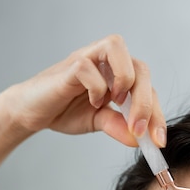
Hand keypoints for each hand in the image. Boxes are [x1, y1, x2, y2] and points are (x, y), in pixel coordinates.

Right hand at [2, 35, 165, 147]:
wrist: (32, 112)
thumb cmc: (65, 111)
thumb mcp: (99, 122)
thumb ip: (119, 127)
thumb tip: (140, 140)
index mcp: (119, 75)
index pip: (148, 89)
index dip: (157, 115)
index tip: (158, 142)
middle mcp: (107, 61)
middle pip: (140, 68)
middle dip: (145, 102)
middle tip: (139, 130)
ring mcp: (89, 58)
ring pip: (117, 48)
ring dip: (125, 79)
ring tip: (117, 104)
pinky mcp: (70, 64)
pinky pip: (89, 67)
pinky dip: (96, 88)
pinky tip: (91, 102)